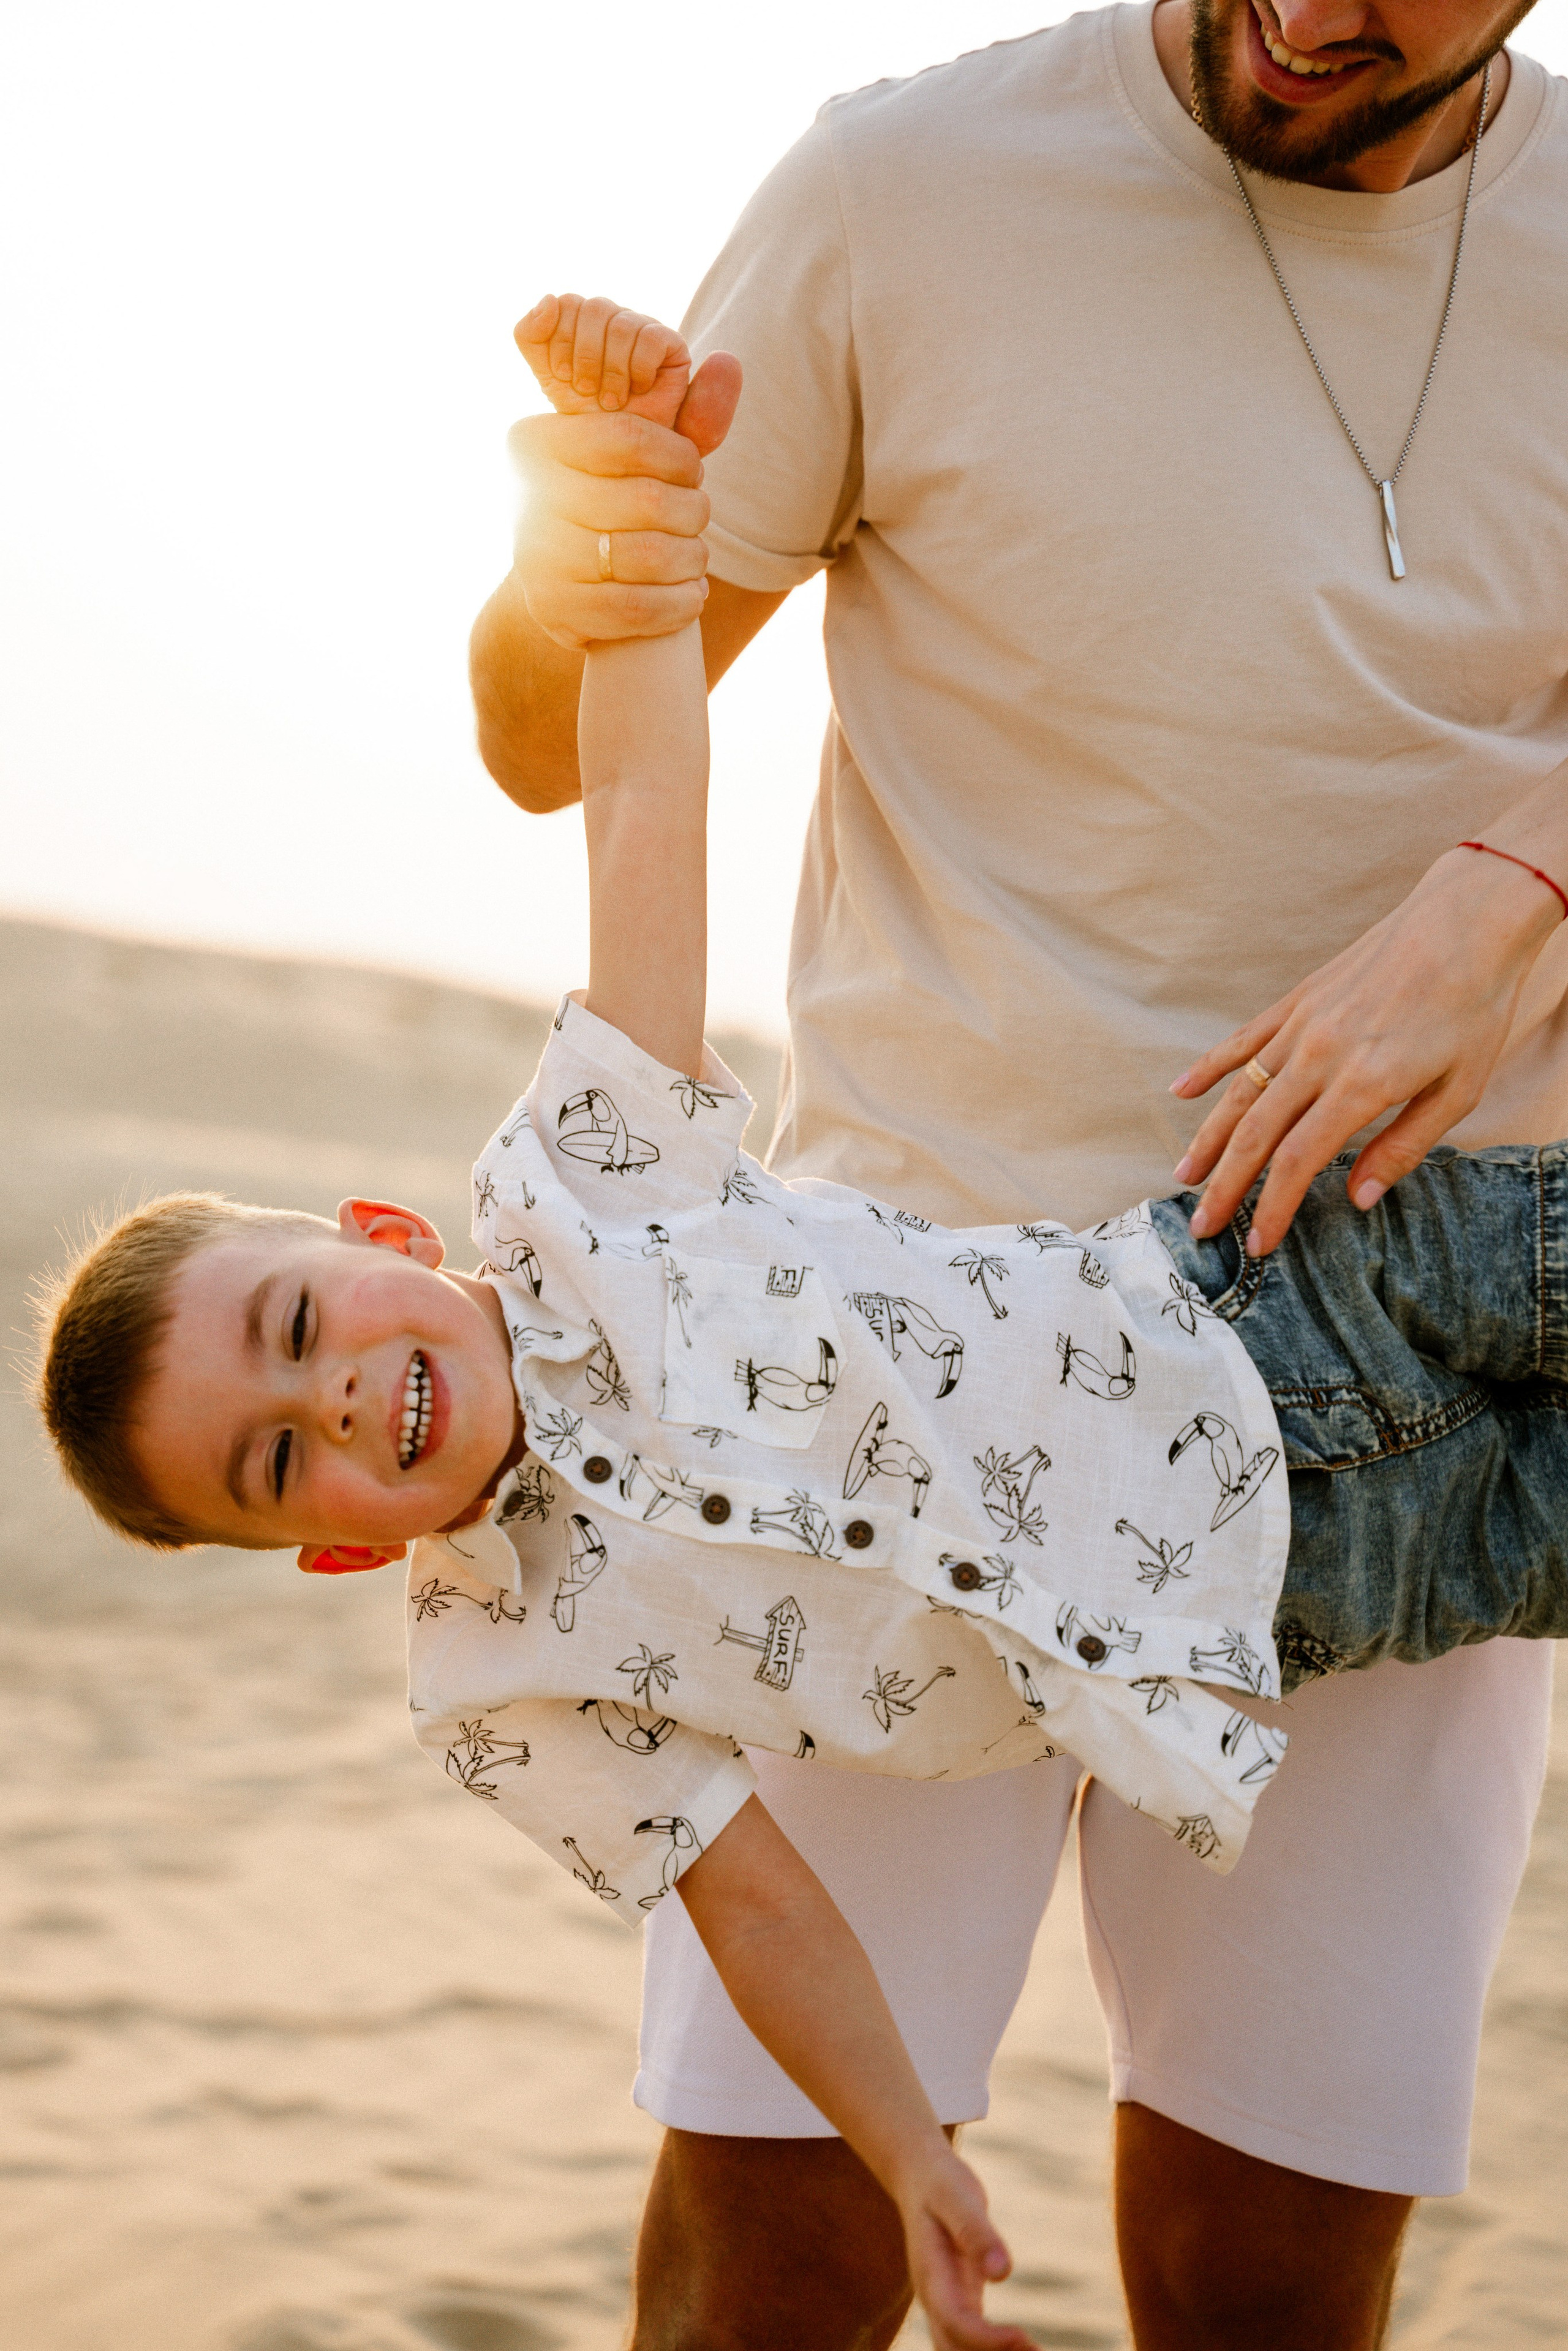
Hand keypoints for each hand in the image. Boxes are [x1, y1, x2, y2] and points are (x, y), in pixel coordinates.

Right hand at [509, 293, 742, 650]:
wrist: (566, 580)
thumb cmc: (613, 499)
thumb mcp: (641, 453)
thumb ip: (688, 412)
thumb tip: (730, 364)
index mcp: (535, 441)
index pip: (629, 437)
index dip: (680, 459)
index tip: (691, 474)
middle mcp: (526, 496)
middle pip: (648, 500)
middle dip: (693, 513)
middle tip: (696, 519)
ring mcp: (535, 559)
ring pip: (649, 556)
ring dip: (692, 559)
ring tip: (694, 556)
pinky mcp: (554, 612)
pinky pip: (640, 608)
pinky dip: (682, 603)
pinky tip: (691, 594)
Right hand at [899, 2144, 1032, 2350]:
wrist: (920, 2177)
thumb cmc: (941, 2183)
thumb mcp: (958, 2197)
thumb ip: (976, 2233)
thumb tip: (1002, 2273)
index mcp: (930, 2275)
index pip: (955, 2322)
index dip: (987, 2339)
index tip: (1023, 2336)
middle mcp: (934, 2297)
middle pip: (954, 2348)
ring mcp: (944, 2301)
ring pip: (959, 2349)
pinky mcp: (959, 2300)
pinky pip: (972, 2338)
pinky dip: (996, 2348)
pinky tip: (1028, 2347)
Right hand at [1170, 846, 1563, 1255]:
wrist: (1466, 921)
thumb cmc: (1473, 1007)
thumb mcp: (1459, 1090)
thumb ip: (1404, 1147)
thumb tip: (1359, 1199)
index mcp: (1362, 1084)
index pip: (1297, 1161)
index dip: (1271, 1208)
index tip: (1256, 1245)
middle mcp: (1319, 1055)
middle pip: (1255, 1135)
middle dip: (1225, 1188)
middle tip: (1201, 1227)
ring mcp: (1302, 1025)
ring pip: (1240, 1092)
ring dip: (1208, 1140)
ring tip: (1185, 1176)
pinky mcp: (1298, 999)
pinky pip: (1243, 1040)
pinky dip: (1209, 1068)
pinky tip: (1180, 1092)